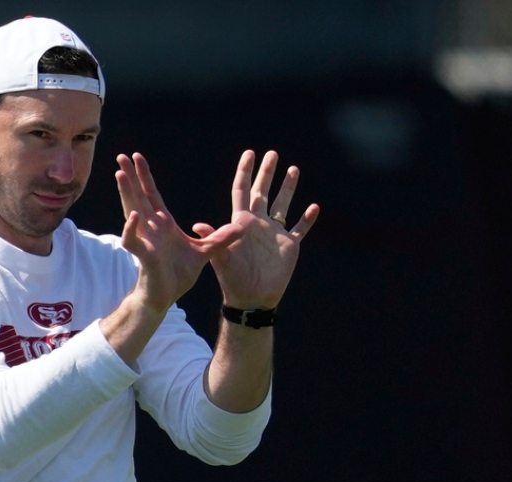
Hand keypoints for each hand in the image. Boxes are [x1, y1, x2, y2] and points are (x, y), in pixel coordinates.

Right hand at [115, 153, 243, 311]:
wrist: (165, 297)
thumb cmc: (178, 275)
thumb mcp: (204, 253)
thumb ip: (220, 239)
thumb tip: (242, 227)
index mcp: (163, 224)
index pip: (152, 194)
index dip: (145, 176)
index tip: (138, 157)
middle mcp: (151, 228)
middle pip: (138, 197)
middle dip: (130, 177)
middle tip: (121, 155)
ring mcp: (146, 241)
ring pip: (132, 212)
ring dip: (126, 194)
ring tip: (120, 175)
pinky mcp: (144, 256)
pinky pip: (134, 241)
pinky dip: (132, 229)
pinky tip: (133, 217)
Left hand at [194, 150, 319, 309]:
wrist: (251, 298)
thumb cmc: (232, 279)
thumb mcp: (220, 257)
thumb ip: (214, 239)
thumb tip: (198, 225)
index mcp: (241, 222)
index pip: (242, 191)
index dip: (245, 172)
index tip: (250, 153)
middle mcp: (258, 223)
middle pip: (263, 192)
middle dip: (267, 173)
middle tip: (272, 153)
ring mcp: (274, 233)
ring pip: (283, 205)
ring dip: (288, 188)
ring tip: (293, 168)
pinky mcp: (289, 246)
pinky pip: (300, 228)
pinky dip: (307, 219)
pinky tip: (314, 207)